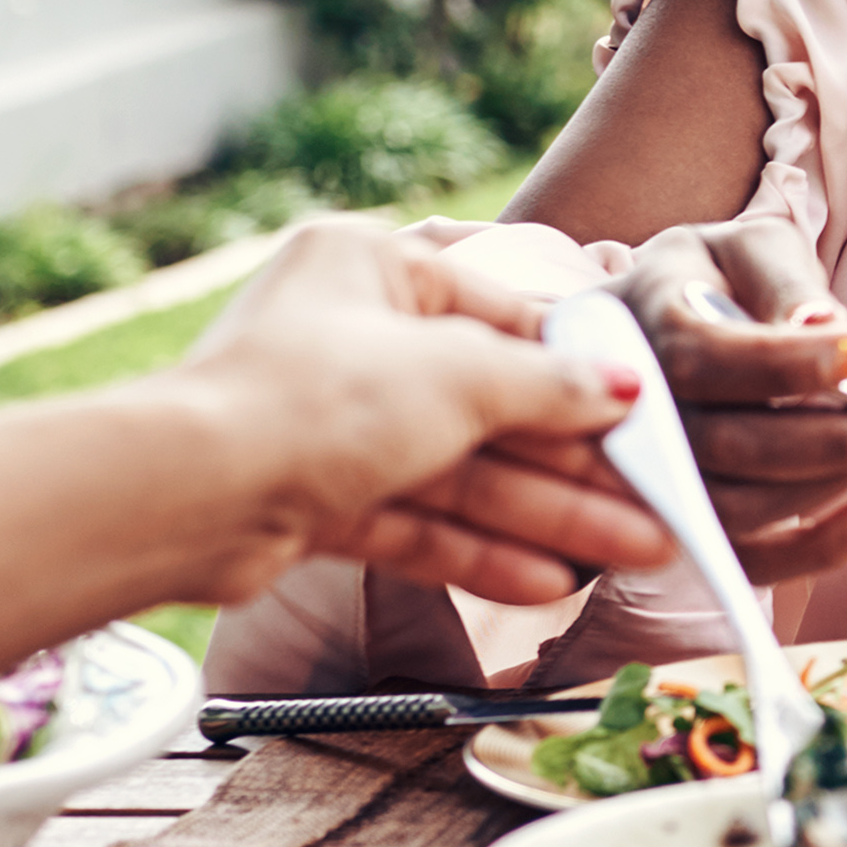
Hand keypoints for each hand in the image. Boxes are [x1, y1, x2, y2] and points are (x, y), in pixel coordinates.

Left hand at [136, 221, 682, 604]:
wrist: (191, 494)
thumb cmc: (313, 398)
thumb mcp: (459, 375)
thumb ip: (548, 384)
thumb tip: (619, 385)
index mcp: (369, 266)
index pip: (499, 316)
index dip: (576, 371)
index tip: (643, 414)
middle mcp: (347, 338)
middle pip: (487, 406)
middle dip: (574, 465)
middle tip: (655, 505)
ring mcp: (329, 423)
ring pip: (459, 472)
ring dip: (545, 515)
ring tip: (628, 552)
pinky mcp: (314, 497)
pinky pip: (415, 519)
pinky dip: (479, 549)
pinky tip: (546, 580)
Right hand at [604, 221, 846, 581]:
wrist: (643, 324)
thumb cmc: (704, 278)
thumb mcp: (740, 248)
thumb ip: (780, 280)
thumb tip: (824, 326)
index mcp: (646, 331)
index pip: (730, 360)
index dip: (819, 362)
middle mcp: (638, 417)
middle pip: (747, 446)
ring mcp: (656, 482)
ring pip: (752, 508)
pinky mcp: (687, 527)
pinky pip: (753, 560)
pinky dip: (830, 546)